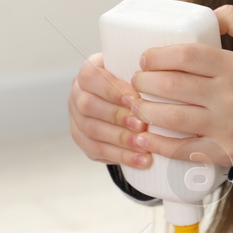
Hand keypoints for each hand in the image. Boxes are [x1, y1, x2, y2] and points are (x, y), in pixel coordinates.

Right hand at [67, 52, 153, 169]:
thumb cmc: (133, 84)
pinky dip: (121, 156)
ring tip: (143, 145)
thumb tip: (157, 79)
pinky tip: (140, 160)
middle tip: (142, 126)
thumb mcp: (135, 72)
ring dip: (120, 139)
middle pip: (88, 106)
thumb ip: (141, 73)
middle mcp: (77, 94)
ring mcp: (76, 118)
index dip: (113, 90)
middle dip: (117, 117)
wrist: (124, 102)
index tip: (136, 99)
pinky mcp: (82, 140)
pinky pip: (97, 151)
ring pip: (91, 130)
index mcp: (87, 72)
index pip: (91, 77)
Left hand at [127, 5, 232, 166]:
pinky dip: (158, 144)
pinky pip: (182, 150)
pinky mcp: (222, 151)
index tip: (145, 58)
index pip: (185, 57)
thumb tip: (207, 15)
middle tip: (137, 80)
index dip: (157, 56)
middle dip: (144, 82)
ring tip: (137, 103)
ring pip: (171, 118)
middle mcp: (230, 97)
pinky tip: (143, 136)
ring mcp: (225, 127)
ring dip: (144, 110)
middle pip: (172, 87)